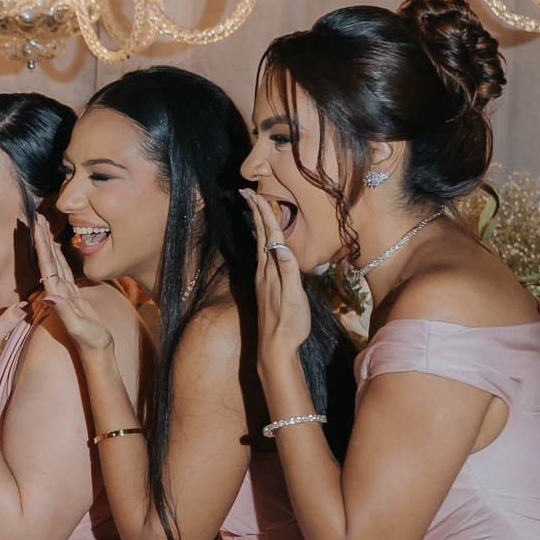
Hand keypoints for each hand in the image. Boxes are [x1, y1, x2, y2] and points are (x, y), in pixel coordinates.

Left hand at [32, 217, 114, 359]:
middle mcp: (57, 292)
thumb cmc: (90, 341)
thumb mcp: (78, 328)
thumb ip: (64, 313)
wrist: (96, 352)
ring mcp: (63, 293)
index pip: (46, 265)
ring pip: (54, 263)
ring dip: (48, 245)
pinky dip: (59, 257)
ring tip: (43, 227)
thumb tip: (49, 297)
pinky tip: (56, 249)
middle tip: (36, 217)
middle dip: (42, 238)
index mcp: (57, 295)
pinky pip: (63, 271)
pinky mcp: (71, 296)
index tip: (36, 226)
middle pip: (47, 260)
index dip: (41, 244)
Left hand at [242, 189, 313, 362]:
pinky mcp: (266, 286)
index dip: (262, 213)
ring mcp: (264, 278)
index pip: (268, 235)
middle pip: (260, 235)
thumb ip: (288, 272)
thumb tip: (282, 247)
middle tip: (246, 192)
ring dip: (258, 225)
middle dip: (255, 213)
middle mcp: (264, 271)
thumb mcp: (293, 298)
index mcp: (271, 270)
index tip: (252, 193)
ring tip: (255, 209)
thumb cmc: (289, 324)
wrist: (275, 347)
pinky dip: (262, 243)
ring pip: (260, 244)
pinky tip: (262, 243)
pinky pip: (263, 256)